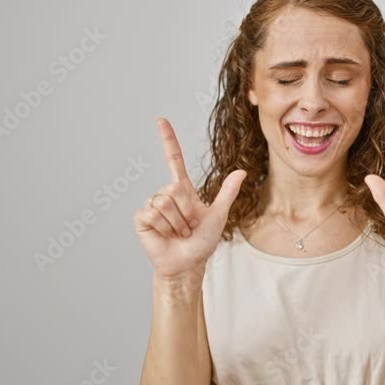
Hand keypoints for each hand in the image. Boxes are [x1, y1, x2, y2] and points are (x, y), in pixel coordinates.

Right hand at [134, 118, 245, 280]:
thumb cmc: (202, 242)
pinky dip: (164, 227)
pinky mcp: (142, 218)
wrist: (187, 264)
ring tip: (178, 233)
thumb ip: (227, 192)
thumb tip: (242, 171)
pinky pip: (154, 213)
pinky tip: (165, 235)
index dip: (168, 140)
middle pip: (175, 188)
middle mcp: (166, 194)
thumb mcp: (219, 215)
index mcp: (183, 190)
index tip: (161, 120)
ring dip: (177, 222)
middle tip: (188, 227)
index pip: (174, 160)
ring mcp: (152, 205)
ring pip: (166, 202)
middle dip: (187, 211)